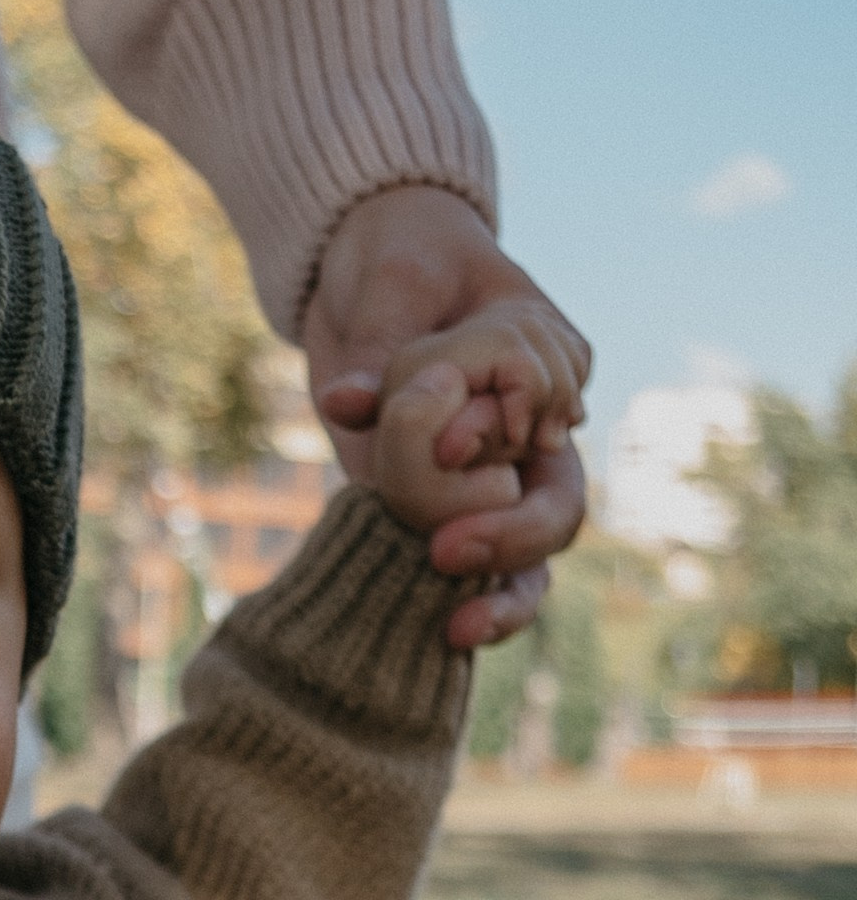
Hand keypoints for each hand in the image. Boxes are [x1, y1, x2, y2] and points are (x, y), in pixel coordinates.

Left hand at [368, 302, 594, 649]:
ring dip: (502, 598)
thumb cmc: (402, 259)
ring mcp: (491, 479)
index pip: (546, 408)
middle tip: (445, 553)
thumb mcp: (392, 278)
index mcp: (543, 362)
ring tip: (457, 629)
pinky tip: (440, 640)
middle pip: (555, 504)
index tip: (447, 446)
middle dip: (512, 538)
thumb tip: (343, 401)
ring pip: (528, 558)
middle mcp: (528, 431)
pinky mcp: (443, 511)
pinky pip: (475, 575)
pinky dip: (468, 608)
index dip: (500, 430)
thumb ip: (378, 341)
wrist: (369, 277)